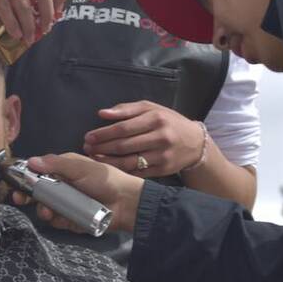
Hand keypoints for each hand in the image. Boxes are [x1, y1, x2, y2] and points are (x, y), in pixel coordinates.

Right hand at [12, 153, 144, 232]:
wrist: (127, 202)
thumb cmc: (104, 179)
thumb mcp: (79, 167)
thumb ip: (55, 164)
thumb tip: (30, 161)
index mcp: (63, 171)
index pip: (38, 173)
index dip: (25, 179)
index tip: (15, 185)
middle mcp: (63, 187)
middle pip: (38, 194)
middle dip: (29, 197)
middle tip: (21, 200)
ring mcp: (67, 205)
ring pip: (46, 209)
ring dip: (44, 211)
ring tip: (49, 212)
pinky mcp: (73, 221)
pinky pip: (59, 222)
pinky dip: (60, 221)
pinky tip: (64, 219)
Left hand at [83, 101, 205, 176]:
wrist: (195, 143)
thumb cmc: (168, 122)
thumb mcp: (151, 109)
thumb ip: (127, 109)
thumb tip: (102, 113)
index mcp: (156, 119)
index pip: (123, 128)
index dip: (103, 133)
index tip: (88, 137)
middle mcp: (160, 137)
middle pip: (124, 145)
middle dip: (102, 148)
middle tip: (87, 148)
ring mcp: (162, 156)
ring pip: (129, 162)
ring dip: (108, 162)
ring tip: (94, 158)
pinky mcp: (163, 170)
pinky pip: (137, 173)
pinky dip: (121, 172)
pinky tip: (109, 168)